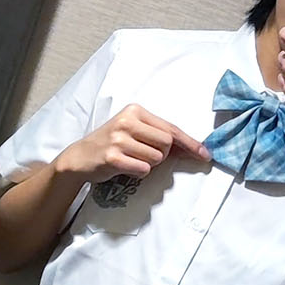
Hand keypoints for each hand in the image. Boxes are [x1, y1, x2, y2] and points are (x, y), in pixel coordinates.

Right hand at [58, 103, 210, 184]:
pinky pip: (143, 169)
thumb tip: (191, 149)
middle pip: (167, 144)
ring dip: (148, 164)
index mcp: (135, 111)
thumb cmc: (112, 144)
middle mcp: (127, 121)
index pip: (170, 128)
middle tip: (143, 154)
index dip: (190, 143)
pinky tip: (124, 167)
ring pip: (156, 158)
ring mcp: (119, 139)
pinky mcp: (113, 157)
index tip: (204, 154)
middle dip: (162, 155)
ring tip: (130, 159)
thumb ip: (159, 137)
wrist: (80, 157)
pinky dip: (138, 172)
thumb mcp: (133, 132)